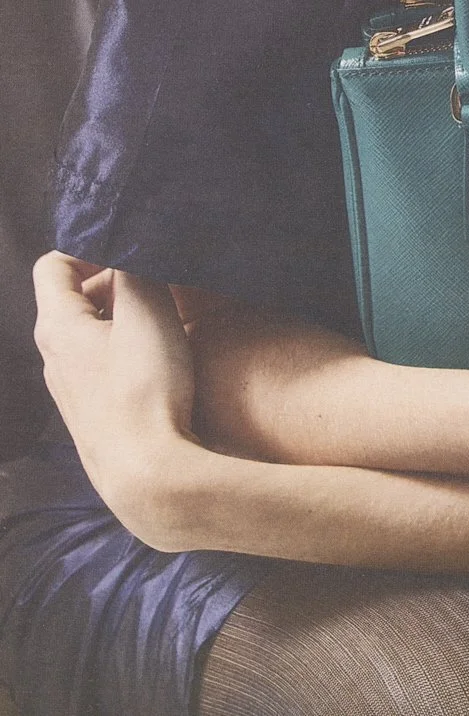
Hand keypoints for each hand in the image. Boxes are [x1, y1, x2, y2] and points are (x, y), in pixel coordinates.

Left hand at [32, 251, 199, 537]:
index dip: (88, 249)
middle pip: (72, 298)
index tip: (130, 253)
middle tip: (157, 283)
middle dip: (113, 281)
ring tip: (164, 321)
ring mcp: (70, 392)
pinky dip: (126, 350)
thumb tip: (131, 243)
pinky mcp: (91, 416)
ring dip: (123, 317)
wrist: (147, 475)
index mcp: (56, 327)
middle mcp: (53, 359)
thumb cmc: (145, 389)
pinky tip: (160, 363)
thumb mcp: (148, 312)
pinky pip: (101, 365)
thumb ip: (135, 268)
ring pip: (90, 333)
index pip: (52, 265)